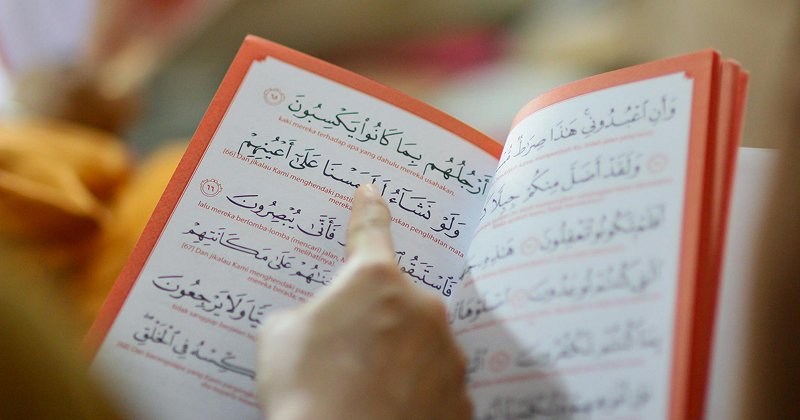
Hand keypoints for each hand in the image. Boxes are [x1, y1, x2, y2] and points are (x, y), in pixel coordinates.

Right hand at [256, 184, 470, 419]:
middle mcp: (421, 308)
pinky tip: (388, 410)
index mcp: (374, 281)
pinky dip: (414, 393)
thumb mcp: (278, 339)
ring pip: (419, 344)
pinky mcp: (460, 396)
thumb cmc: (306, 394)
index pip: (370, 231)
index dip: (367, 210)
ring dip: (397, 358)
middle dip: (374, 320)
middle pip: (396, 301)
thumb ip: (304, 314)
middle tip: (345, 354)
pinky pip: (433, 384)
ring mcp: (447, 353)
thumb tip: (315, 323)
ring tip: (362, 391)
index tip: (372, 191)